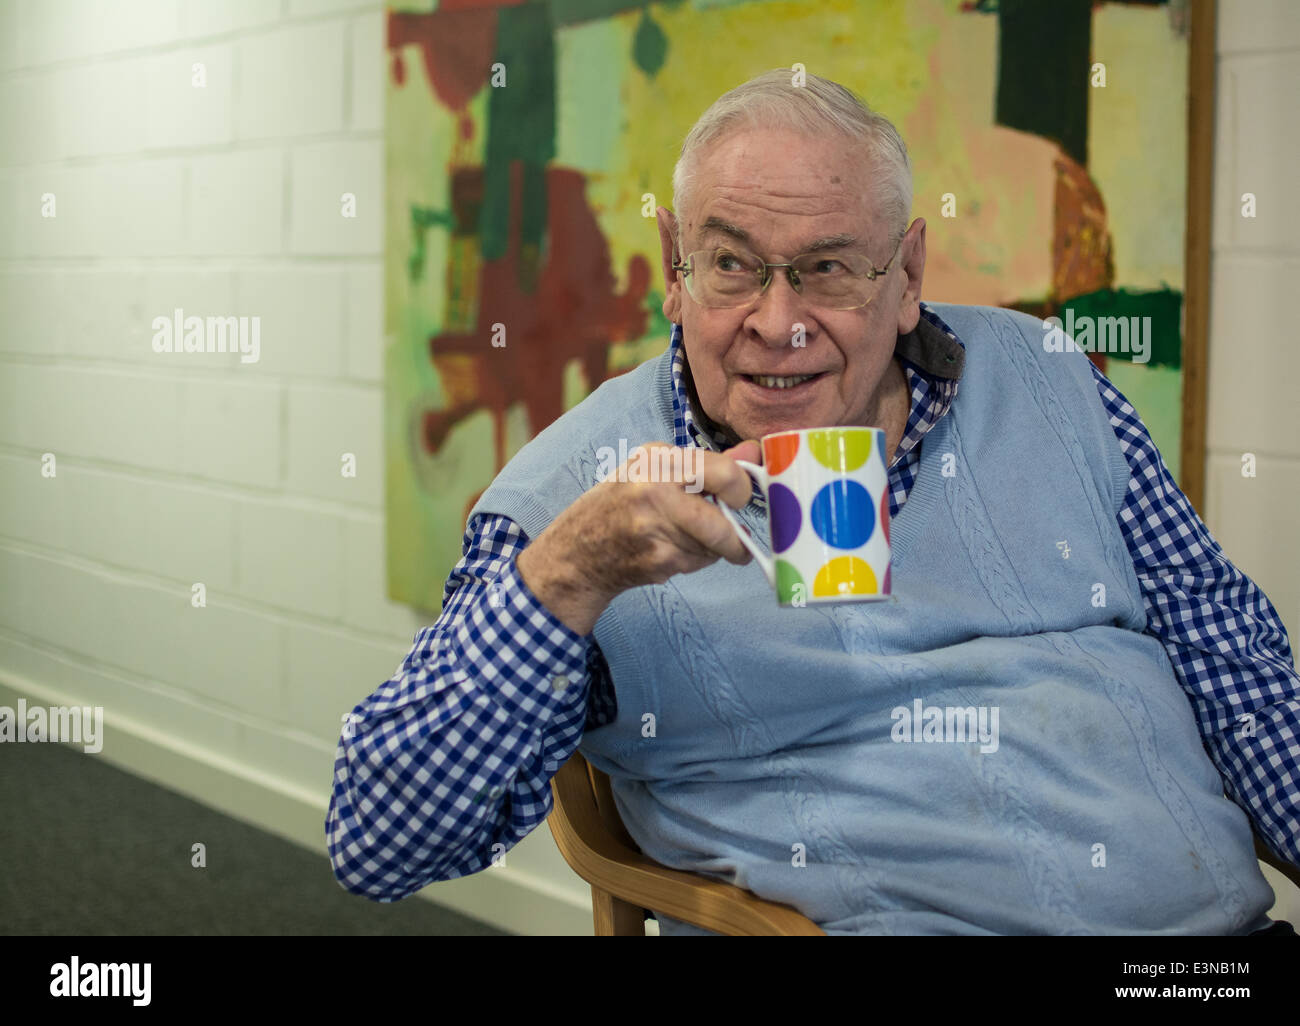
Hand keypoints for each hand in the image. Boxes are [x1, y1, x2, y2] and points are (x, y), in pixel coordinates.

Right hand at [516, 440, 761, 634]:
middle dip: (736, 538)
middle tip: (736, 540)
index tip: (739, 499)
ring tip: (685, 541)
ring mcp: (653, 528)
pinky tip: (668, 553)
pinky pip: (697, 563)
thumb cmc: (620, 505)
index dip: (742, 489)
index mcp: (657, 460)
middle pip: (723, 520)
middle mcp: (654, 489)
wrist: (577, 551)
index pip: (726, 472)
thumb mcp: (655, 471)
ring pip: (713, 546)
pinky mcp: (655, 560)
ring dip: (711, 550)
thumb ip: (709, 464)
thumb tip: (757, 451)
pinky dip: (693, 562)